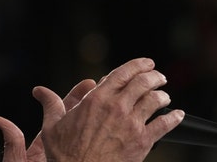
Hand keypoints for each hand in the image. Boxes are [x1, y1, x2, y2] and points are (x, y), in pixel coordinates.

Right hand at [0, 58, 184, 161]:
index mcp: (96, 99)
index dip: (138, 65)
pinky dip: (174, 118)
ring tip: (164, 95)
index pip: (122, 73)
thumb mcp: (52, 126)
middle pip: (143, 83)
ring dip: (162, 95)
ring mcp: (131, 124)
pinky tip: (178, 115)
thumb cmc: (65, 153)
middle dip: (154, 76)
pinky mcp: (142, 142)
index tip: (146, 63)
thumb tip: (39, 91)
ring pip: (155, 101)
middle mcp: (117, 108)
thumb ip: (50, 104)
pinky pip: (164, 125)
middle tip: (158, 76)